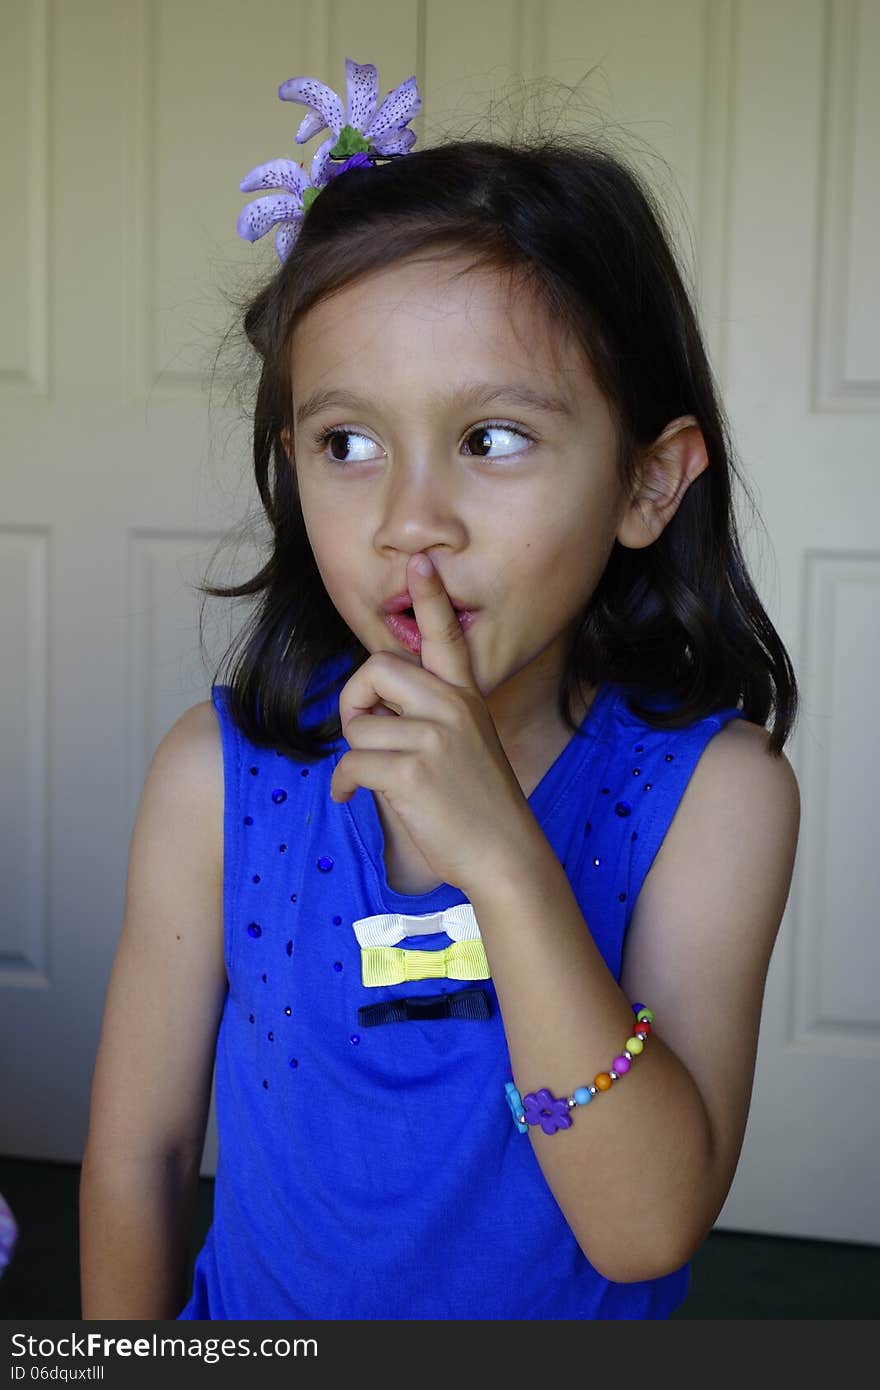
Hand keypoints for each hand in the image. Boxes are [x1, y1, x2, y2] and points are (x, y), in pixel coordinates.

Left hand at [329, 552, 541, 895]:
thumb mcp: (468, 746)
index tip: (420, 562)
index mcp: (465, 697)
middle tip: (362, 730)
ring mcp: (433, 737)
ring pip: (357, 726)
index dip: (430, 597)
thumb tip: (377, 713)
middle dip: (354, 700)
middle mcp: (451, 707)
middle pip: (376, 668)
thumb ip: (433, 718)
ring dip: (355, 756)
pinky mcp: (412, 771)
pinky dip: (344, 785)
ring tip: (375, 778)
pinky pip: (351, 762)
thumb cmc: (479, 806)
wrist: (506, 855)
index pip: (446, 637)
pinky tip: (355, 797)